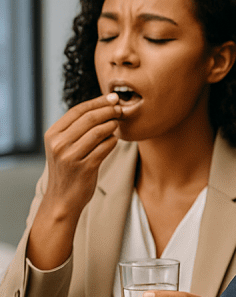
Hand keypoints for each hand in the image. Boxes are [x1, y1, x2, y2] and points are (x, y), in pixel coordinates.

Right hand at [27, 94, 122, 269]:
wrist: (63, 199)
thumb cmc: (68, 169)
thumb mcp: (63, 147)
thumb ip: (76, 129)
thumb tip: (102, 107)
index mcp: (52, 135)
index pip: (77, 111)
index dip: (97, 102)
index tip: (113, 97)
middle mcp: (59, 144)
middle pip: (90, 118)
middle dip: (109, 110)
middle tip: (121, 108)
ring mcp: (71, 156)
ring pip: (99, 131)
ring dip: (113, 125)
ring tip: (119, 123)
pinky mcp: (85, 168)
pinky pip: (106, 147)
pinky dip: (113, 141)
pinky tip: (115, 140)